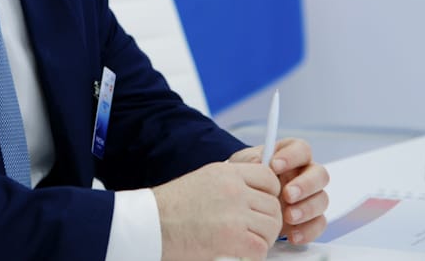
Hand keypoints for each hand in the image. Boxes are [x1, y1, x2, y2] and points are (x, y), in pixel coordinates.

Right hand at [152, 161, 281, 260]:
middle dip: (267, 221)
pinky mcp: (233, 237)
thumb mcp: (203, 180)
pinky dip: (253, 254)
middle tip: (254, 230)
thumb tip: (254, 194)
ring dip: (262, 238)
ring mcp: (234, 213)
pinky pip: (261, 247)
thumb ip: (230, 183)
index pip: (268, 178)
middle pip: (273, 205)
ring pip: (271, 227)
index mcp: (226, 172)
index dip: (270, 194)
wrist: (151, 223)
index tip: (262, 206)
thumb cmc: (171, 207)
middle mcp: (233, 189)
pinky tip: (239, 253)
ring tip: (246, 242)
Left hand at [230, 138, 329, 243]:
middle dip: (306, 185)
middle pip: (320, 174)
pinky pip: (318, 224)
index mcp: (290, 156)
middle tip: (287, 195)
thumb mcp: (243, 166)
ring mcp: (309, 197)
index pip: (302, 149)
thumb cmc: (243, 180)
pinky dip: (307, 231)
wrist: (240, 205)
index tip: (274, 166)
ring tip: (288, 216)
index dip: (292, 156)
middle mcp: (304, 174)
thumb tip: (260, 162)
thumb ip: (252, 162)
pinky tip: (293, 234)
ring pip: (322, 200)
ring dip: (307, 209)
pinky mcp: (309, 219)